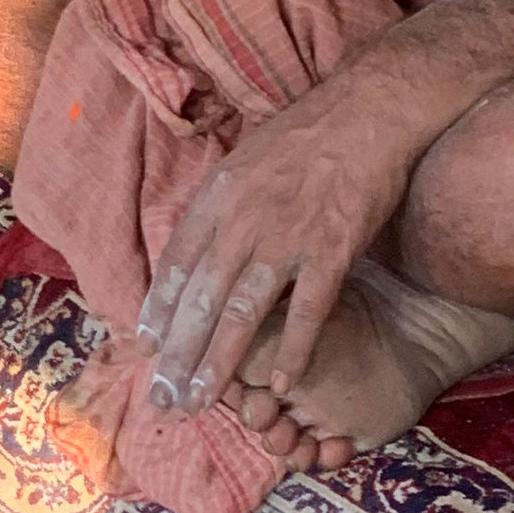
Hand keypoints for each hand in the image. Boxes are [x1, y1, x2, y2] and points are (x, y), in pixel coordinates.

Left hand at [136, 71, 423, 415]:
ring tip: (202, 403)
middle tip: (164, 398)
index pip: (176, 263)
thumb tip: (199, 243)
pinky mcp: (331, 249)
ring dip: (218, 363)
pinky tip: (280, 384)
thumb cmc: (308, 131)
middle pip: (200, 298)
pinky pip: (307, 312)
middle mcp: (243, 219)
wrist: (367, 109)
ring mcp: (286, 237)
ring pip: (242, 314)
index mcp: (218, 195)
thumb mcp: (247, 156)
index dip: (158, 310)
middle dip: (177, 354)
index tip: (145, 347)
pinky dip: (293, 351)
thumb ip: (222, 204)